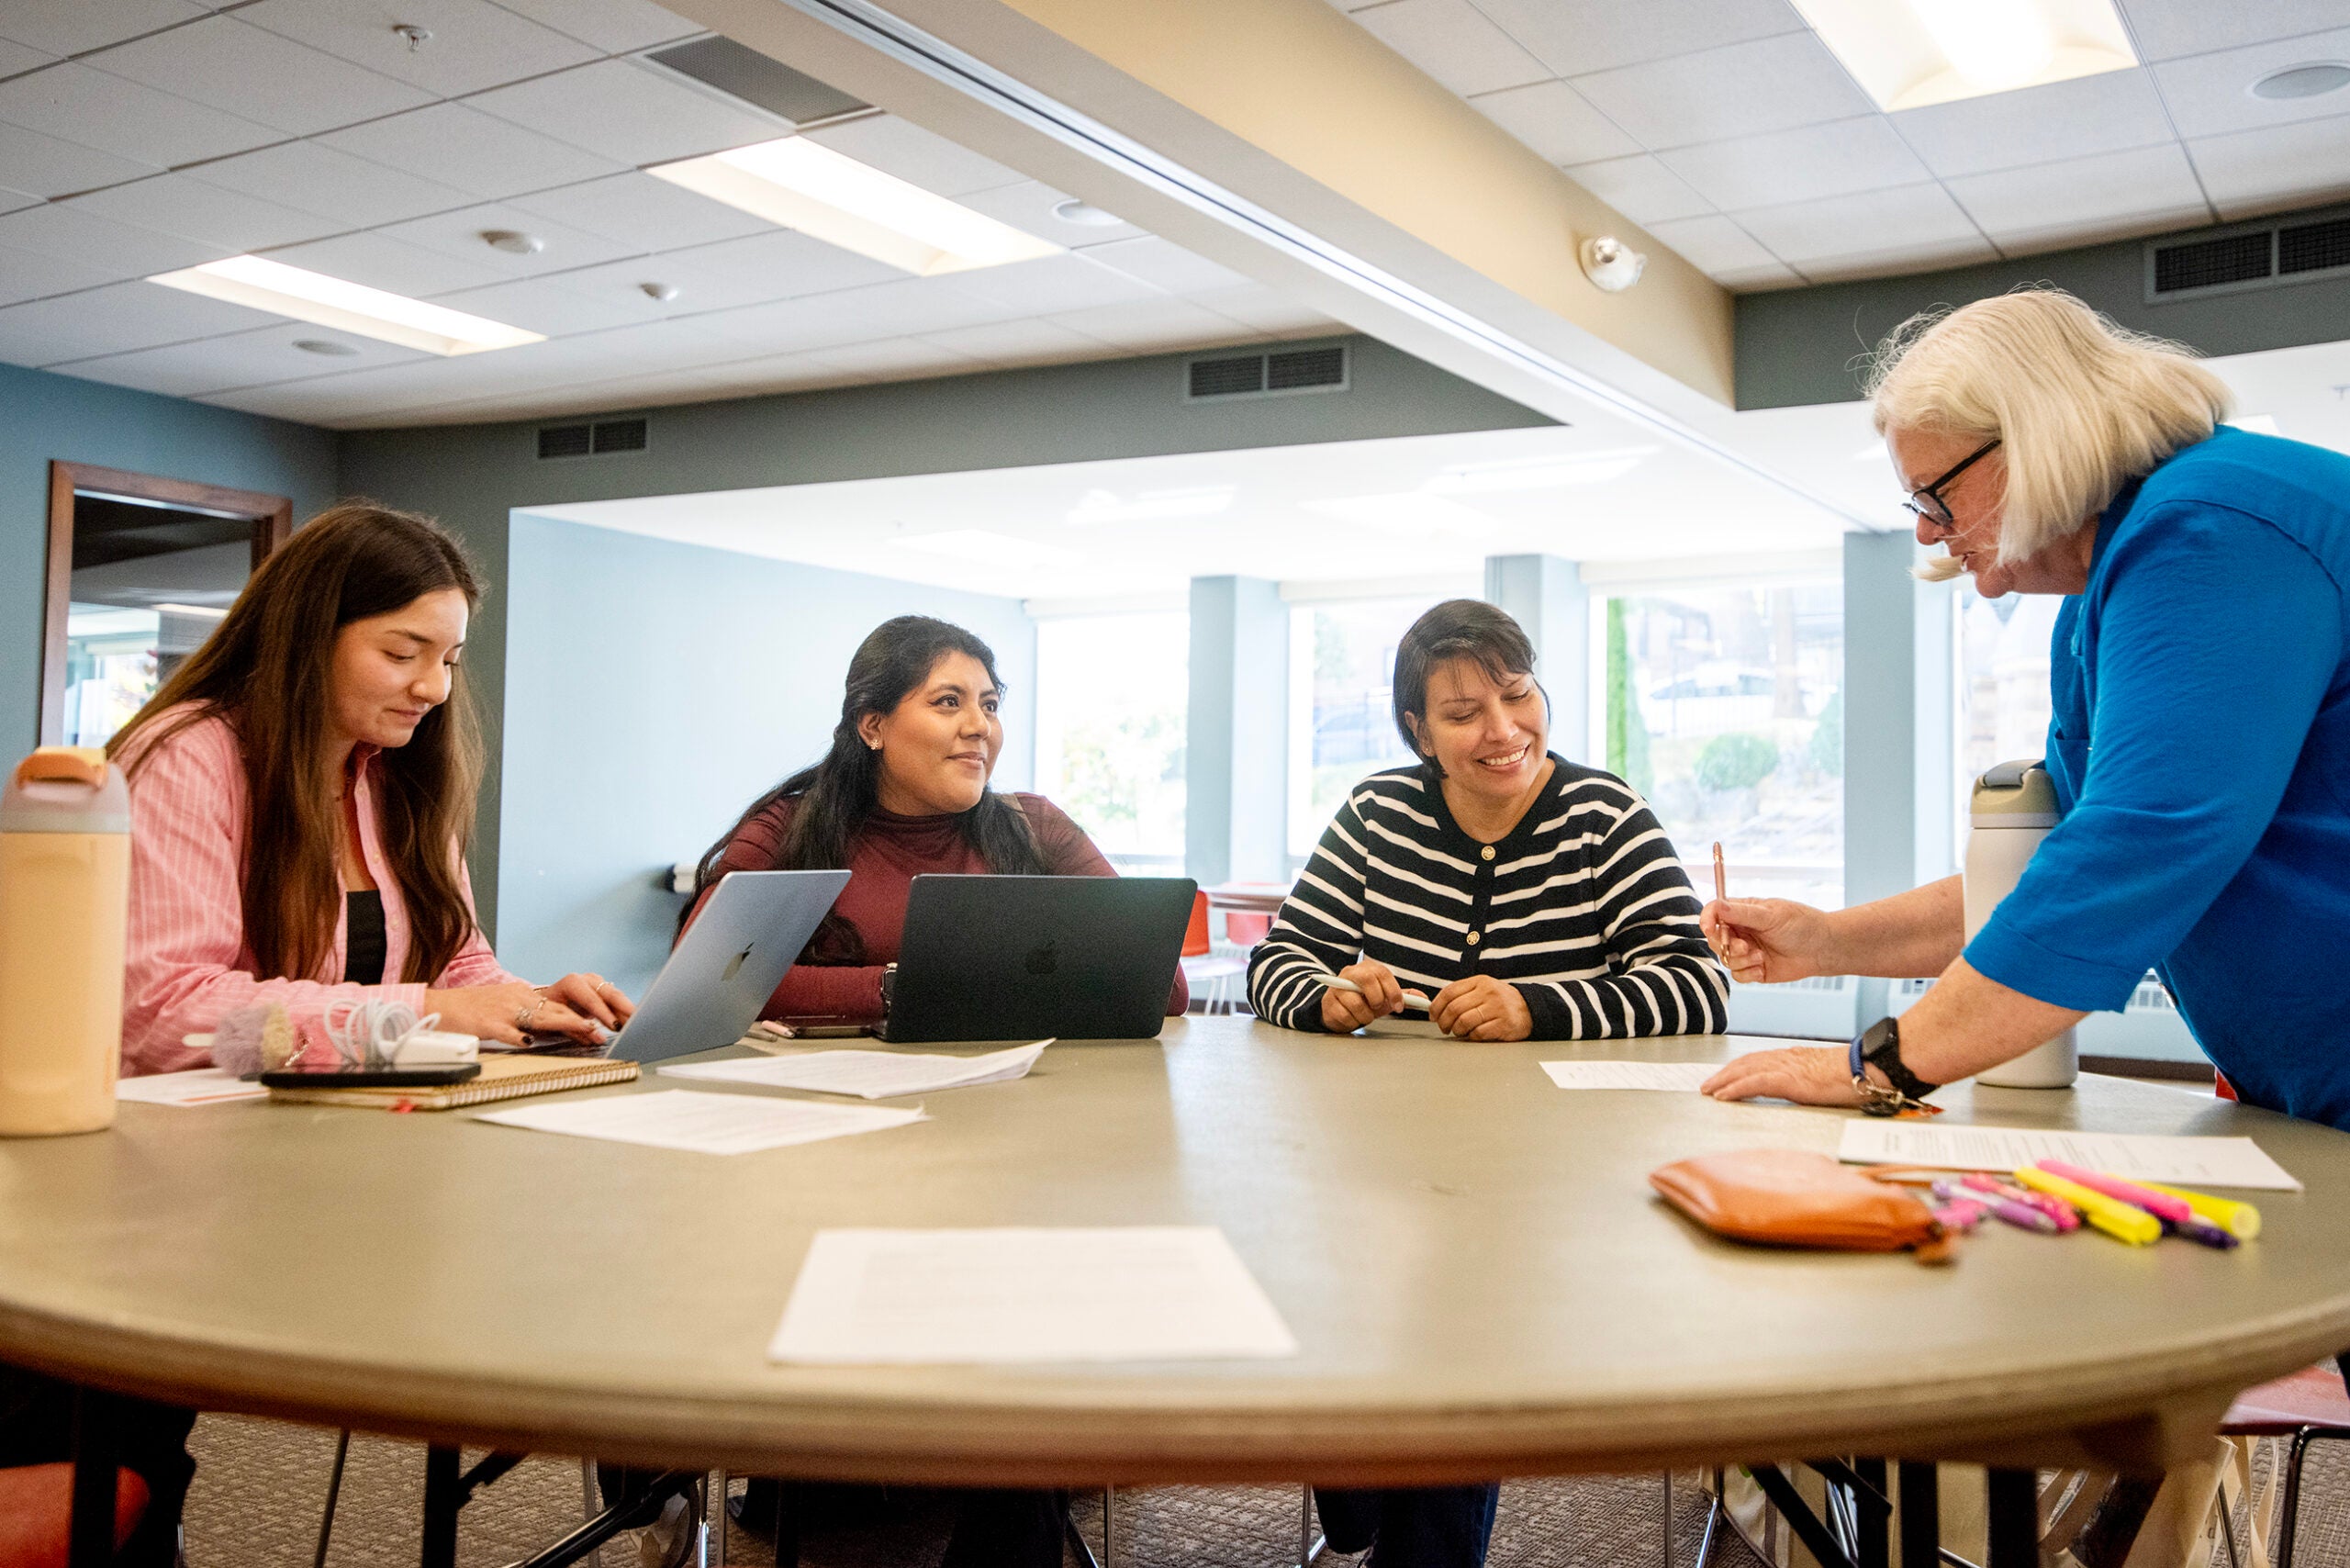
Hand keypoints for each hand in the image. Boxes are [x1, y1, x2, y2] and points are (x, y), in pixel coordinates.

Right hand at [424, 982, 605, 1046]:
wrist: (439, 1006)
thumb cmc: (474, 1011)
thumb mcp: (507, 1009)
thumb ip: (530, 1017)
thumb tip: (556, 1030)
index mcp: (524, 996)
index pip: (561, 1005)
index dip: (584, 1015)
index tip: (605, 1025)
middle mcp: (518, 999)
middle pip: (558, 1009)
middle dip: (585, 1020)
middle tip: (607, 1031)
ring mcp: (503, 1011)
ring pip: (540, 1017)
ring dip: (566, 1024)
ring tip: (587, 1031)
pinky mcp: (487, 1023)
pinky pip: (506, 1031)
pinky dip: (518, 1036)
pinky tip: (529, 1042)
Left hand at [539, 972, 634, 1031]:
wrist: (542, 1004)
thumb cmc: (546, 1013)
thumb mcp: (557, 1022)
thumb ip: (578, 1030)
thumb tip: (600, 1039)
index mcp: (572, 983)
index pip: (591, 998)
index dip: (604, 1013)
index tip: (615, 1026)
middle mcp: (586, 980)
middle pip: (609, 993)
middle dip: (623, 1009)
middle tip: (636, 1022)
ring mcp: (597, 983)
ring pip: (616, 996)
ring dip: (627, 1010)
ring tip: (640, 1023)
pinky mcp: (603, 991)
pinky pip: (617, 1000)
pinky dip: (624, 1011)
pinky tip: (633, 1021)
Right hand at [1320, 960, 1411, 1032]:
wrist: (1337, 1009)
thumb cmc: (1363, 1001)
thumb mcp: (1384, 997)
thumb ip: (1402, 996)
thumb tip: (1423, 999)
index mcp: (1366, 968)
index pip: (1382, 973)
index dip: (1393, 991)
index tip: (1398, 1006)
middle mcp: (1350, 973)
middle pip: (1367, 980)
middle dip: (1377, 999)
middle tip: (1378, 1008)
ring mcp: (1336, 987)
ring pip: (1356, 1003)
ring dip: (1365, 1016)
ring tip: (1364, 1015)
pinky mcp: (1328, 1003)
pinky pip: (1345, 1016)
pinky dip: (1353, 1022)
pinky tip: (1352, 1018)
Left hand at [1428, 974, 1531, 1040]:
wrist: (1530, 1009)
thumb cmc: (1500, 1001)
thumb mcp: (1483, 989)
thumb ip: (1462, 994)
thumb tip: (1436, 1007)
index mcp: (1480, 982)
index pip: (1450, 991)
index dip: (1436, 1006)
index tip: (1432, 1015)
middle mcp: (1488, 993)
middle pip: (1455, 1008)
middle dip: (1444, 1022)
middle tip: (1444, 1028)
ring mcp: (1497, 1008)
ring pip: (1464, 1021)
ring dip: (1457, 1030)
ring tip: (1459, 1032)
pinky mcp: (1504, 1024)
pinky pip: (1478, 1033)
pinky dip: (1472, 1036)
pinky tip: (1474, 1034)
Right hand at [1701, 897, 1834, 984]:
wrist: (1823, 949)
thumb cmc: (1802, 924)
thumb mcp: (1772, 915)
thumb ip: (1743, 913)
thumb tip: (1718, 905)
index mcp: (1742, 912)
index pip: (1714, 912)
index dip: (1707, 920)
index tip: (1708, 929)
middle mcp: (1741, 930)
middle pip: (1715, 939)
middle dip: (1727, 945)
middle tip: (1744, 947)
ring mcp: (1746, 950)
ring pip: (1725, 959)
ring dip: (1741, 960)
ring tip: (1761, 957)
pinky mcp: (1753, 969)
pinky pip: (1737, 975)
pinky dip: (1748, 973)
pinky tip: (1763, 967)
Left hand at [1701, 1045, 1862, 1106]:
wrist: (1868, 1068)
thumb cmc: (1854, 1074)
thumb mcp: (1824, 1076)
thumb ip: (1808, 1079)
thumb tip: (1802, 1088)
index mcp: (1793, 1058)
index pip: (1756, 1060)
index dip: (1736, 1068)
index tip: (1722, 1077)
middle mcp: (1785, 1059)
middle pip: (1745, 1063)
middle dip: (1723, 1074)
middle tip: (1706, 1085)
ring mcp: (1787, 1068)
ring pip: (1745, 1070)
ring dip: (1723, 1081)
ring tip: (1707, 1090)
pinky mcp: (1790, 1080)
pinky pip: (1756, 1083)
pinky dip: (1736, 1088)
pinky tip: (1723, 1095)